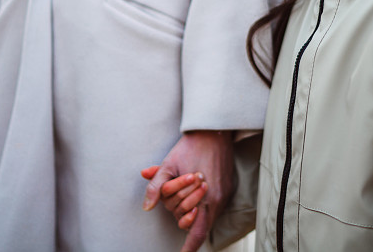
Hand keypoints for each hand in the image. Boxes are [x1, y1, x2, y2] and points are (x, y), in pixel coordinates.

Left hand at [142, 131, 234, 251]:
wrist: (213, 131)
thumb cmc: (189, 147)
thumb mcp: (168, 165)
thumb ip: (156, 187)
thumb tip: (146, 207)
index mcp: (205, 197)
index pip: (197, 232)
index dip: (190, 247)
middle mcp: (217, 199)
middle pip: (197, 223)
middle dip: (182, 216)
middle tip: (175, 200)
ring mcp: (223, 194)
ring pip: (206, 215)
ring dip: (192, 209)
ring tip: (185, 192)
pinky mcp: (227, 188)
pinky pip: (212, 205)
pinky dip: (201, 203)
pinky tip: (194, 191)